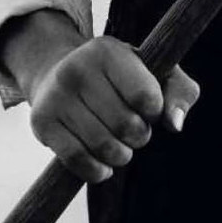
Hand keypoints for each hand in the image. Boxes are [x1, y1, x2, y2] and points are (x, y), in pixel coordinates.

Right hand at [27, 36, 199, 183]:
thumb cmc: (120, 76)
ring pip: (103, 146)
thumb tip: (175, 124)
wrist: (59, 72)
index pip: (146, 97)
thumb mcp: (155, 71)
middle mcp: (77, 68)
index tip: (149, 108)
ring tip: (121, 147)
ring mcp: (56, 95)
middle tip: (135, 130)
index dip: (155, 112)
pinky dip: (97, 171)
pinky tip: (103, 166)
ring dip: (121, 156)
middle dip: (139, 137)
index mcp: (109, 51)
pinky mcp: (42, 122)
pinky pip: (77, 160)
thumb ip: (179, 93)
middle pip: (126, 126)